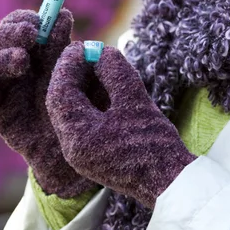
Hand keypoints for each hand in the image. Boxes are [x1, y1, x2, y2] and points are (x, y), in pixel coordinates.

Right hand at [0, 9, 96, 197]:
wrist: (82, 159)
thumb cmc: (89, 116)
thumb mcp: (87, 80)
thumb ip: (73, 49)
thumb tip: (63, 15)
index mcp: (44, 57)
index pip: (29, 25)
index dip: (35, 16)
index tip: (57, 16)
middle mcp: (22, 68)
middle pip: (6, 33)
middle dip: (17, 26)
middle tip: (35, 32)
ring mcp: (7, 87)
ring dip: (3, 45)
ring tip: (24, 56)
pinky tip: (13, 67)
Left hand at [46, 42, 194, 208]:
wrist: (170, 183)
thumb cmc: (154, 144)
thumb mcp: (135, 100)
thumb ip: (115, 72)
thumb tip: (100, 51)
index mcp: (77, 137)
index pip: (60, 94)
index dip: (67, 66)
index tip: (80, 46)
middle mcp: (71, 148)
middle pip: (60, 103)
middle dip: (70, 75)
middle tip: (85, 53)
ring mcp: (80, 154)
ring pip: (69, 112)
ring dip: (78, 87)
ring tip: (94, 65)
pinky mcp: (90, 155)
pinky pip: (80, 122)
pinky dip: (87, 101)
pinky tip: (101, 86)